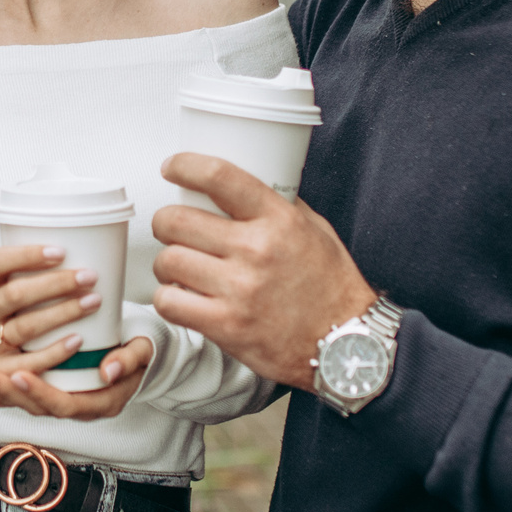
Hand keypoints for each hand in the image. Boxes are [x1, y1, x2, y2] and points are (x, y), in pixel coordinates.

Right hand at [0, 243, 103, 392]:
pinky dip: (56, 351)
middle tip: (89, 276)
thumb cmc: (0, 307)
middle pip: (16, 294)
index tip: (61, 251)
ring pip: (26, 326)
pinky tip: (78, 339)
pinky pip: (30, 362)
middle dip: (56, 284)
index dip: (27, 255)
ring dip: (63, 313)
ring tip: (93, 301)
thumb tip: (75, 240)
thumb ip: (23, 268)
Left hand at [0, 335, 154, 418]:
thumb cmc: (141, 351)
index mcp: (102, 402)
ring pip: (30, 405)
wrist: (142, 356)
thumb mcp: (143, 351)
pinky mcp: (56, 393)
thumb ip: (129, 359)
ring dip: (3, 395)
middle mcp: (82, 407)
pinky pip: (28, 398)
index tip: (21, 375)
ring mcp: (68, 401)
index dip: (42, 392)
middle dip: (11, 394)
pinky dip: (6, 395)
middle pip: (41, 408)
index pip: (66, 404)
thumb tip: (109, 370)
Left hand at [151, 154, 376, 388]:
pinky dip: (168, 299)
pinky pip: (170, 303)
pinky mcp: (227, 326)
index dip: (185, 166)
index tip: (172, 168)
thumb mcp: (316, 231)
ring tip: (177, 268)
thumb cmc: (332, 288)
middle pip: (178, 220)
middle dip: (165, 222)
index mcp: (279, 220)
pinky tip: (181, 297)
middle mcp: (257, 250)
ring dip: (166, 264)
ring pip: (169, 261)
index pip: (220, 178)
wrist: (346, 344)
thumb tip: (244, 189)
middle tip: (170, 229)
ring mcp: (240, 290)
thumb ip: (280, 207)